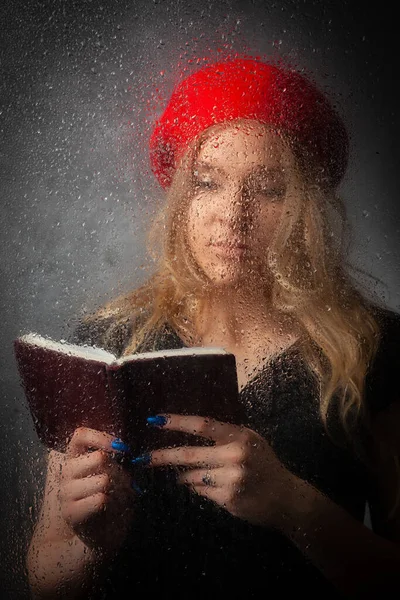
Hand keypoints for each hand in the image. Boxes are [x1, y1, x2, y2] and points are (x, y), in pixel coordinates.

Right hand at [59, 427, 135, 553]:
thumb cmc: (111, 501)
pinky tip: (112, 512)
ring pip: (104, 479)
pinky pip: (101, 498)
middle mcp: (67, 472)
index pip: (80, 435)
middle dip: (120, 470)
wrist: (100, 538)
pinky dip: (115, 505)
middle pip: (99, 457)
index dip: (101, 436)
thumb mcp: (116, 476)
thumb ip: (116, 461)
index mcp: (77, 458)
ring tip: (119, 500)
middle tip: (124, 484)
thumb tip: (123, 448)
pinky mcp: (71, 512)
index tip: (119, 446)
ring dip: (120, 490)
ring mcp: (66, 493)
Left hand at [143, 414, 291, 527]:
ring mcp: (231, 478)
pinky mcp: (228, 498)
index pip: (202, 425)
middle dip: (162, 456)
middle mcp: (235, 455)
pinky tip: (211, 486)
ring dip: (184, 475)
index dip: (177, 422)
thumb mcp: (250, 441)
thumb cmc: (264, 465)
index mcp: (240, 436)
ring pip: (192, 476)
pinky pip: (201, 490)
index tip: (155, 420)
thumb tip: (188, 435)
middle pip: (189, 453)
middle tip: (142, 458)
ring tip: (189, 474)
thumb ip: (224, 436)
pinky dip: (198, 487)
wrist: (286, 498)